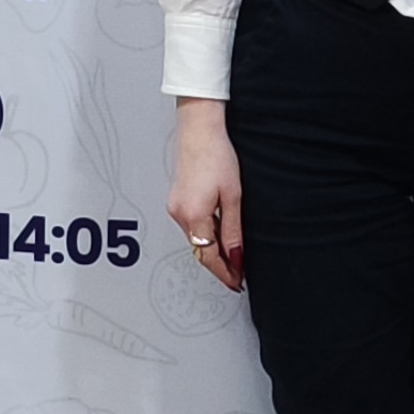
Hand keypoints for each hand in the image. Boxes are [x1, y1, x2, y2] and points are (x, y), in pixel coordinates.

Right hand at [167, 96, 246, 293]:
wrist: (199, 131)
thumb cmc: (217, 156)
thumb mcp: (233, 197)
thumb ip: (233, 231)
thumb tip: (236, 257)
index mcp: (194, 215)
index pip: (209, 256)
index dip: (224, 272)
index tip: (236, 282)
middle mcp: (180, 214)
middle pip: (200, 250)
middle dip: (219, 264)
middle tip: (237, 274)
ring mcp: (175, 207)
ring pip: (196, 238)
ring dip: (213, 248)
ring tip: (232, 254)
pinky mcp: (176, 200)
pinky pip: (191, 226)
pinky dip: (205, 233)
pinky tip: (219, 232)